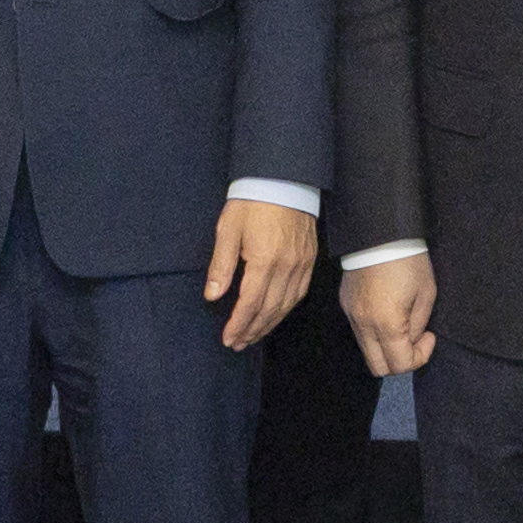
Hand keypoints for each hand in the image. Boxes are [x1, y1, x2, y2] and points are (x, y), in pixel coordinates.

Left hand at [205, 198, 320, 351]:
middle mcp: (287, 267)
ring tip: (253, 336)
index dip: (239, 324)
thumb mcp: (228, 230)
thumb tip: (212, 296)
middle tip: (238, 344)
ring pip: (286, 305)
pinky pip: (299, 293)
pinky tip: (275, 315)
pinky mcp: (310, 259)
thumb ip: (221, 266)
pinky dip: (285, 309)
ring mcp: (302, 264)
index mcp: (265, 260)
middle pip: (269, 309)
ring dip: (268, 324)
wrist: (283, 179)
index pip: (251, 303)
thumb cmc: (252, 202)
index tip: (228, 338)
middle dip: (252, 330)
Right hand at [342, 253, 436, 375]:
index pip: (400, 365)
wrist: (379, 231)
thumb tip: (411, 340)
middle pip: (378, 367)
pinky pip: (359, 332)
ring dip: (386, 347)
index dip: (419, 357)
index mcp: (386, 323)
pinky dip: (374, 333)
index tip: (428, 336)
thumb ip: (418, 325)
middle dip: (400, 360)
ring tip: (402, 324)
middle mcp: (363, 324)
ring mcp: (351, 315)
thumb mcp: (426, 293)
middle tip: (415, 339)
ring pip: (367, 351)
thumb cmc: (408, 259)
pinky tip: (387, 312)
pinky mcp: (345, 305)